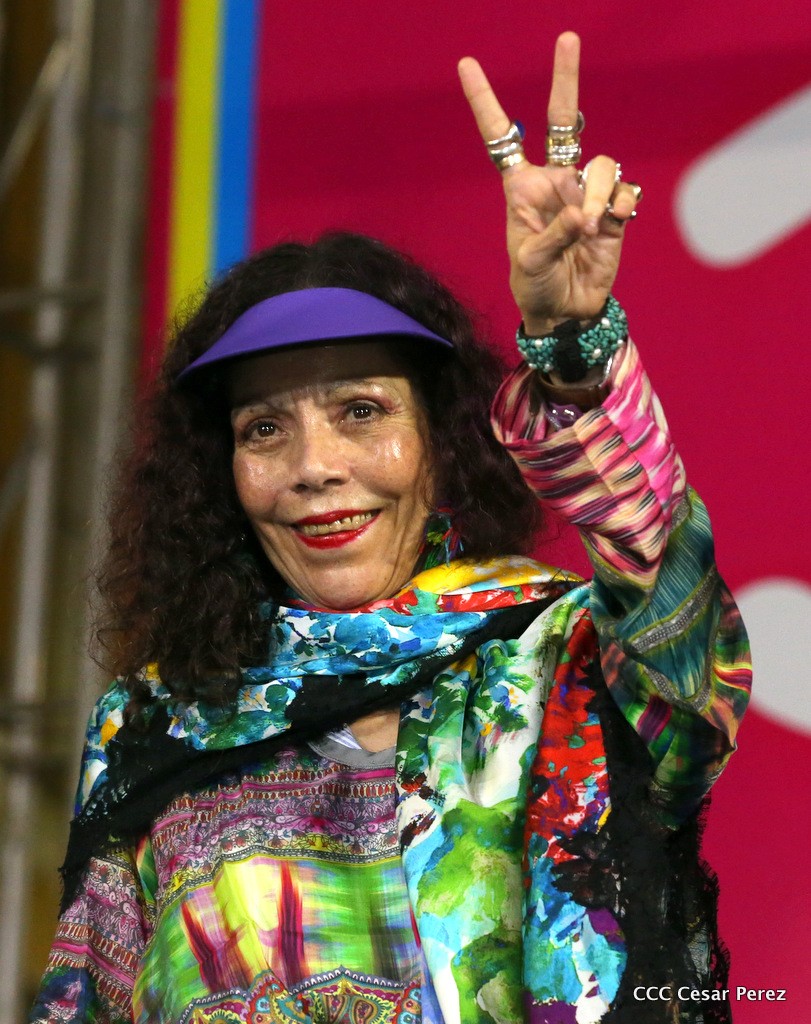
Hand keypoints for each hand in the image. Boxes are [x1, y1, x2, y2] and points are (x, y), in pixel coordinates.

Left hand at [458, 33, 640, 335]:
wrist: (565, 311)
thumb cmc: (535, 285)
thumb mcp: (531, 262)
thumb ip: (556, 233)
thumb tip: (585, 213)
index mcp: (522, 188)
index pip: (502, 138)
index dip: (485, 101)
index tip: (466, 64)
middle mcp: (556, 181)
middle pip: (564, 120)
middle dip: (564, 78)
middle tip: (567, 38)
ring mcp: (587, 192)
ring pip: (602, 163)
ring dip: (599, 191)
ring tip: (591, 225)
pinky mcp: (614, 210)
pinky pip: (624, 191)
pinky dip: (620, 205)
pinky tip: (612, 223)